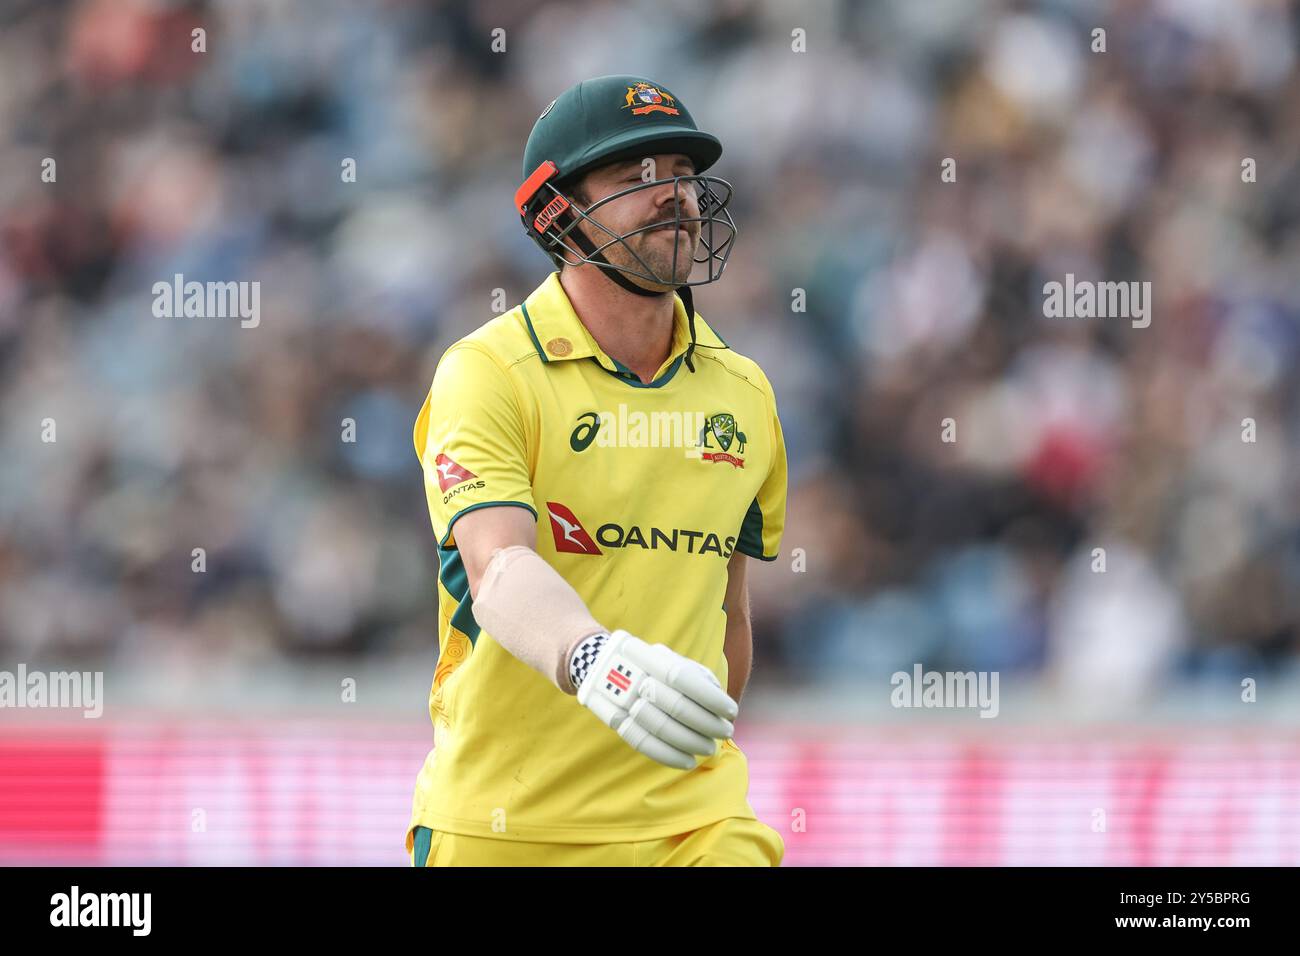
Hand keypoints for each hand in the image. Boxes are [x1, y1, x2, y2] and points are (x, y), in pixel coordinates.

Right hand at [575, 629, 738, 769]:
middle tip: (725, 731)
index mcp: (648, 655)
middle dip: (706, 723)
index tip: (731, 711)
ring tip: (710, 748)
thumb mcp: (668, 657)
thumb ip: (693, 675)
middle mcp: (632, 676)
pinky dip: (668, 756)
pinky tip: (688, 761)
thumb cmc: (647, 664)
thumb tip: (722, 702)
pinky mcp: (614, 720)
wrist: (597, 664)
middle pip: (676, 705)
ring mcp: (619, 699)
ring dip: (691, 742)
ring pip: (660, 727)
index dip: (710, 697)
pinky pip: (642, 743)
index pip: (683, 678)